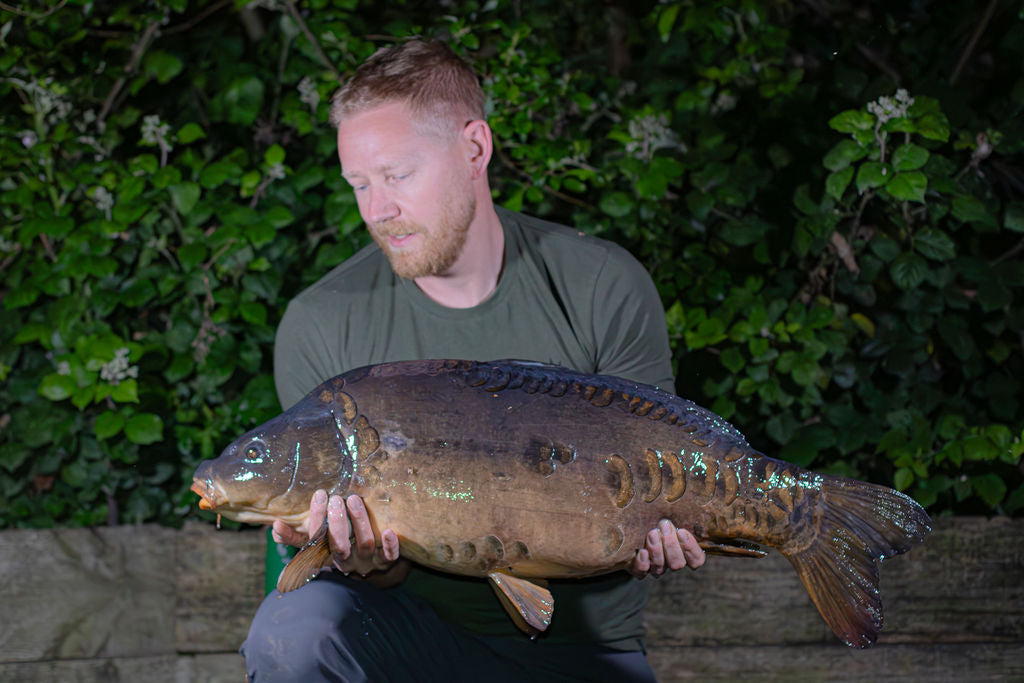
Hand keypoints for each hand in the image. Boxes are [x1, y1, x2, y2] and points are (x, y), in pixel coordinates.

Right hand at [271, 489, 403, 579]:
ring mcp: (368, 562)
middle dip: (337, 523)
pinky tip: (389, 530)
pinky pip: (390, 557)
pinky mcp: (387, 561)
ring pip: (365, 545)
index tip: (319, 495)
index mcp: (327, 555)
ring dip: (360, 522)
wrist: (370, 563)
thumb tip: (275, 525)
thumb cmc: (337, 545)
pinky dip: (390, 545)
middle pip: (340, 546)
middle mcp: (347, 561)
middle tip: (337, 498)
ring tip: (355, 499)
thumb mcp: (315, 542)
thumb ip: (294, 535)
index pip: (318, 540)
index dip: (317, 518)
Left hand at [628, 519, 705, 577]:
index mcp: (685, 552)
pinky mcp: (638, 569)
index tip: (682, 531)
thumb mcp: (673, 513)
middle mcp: (671, 562)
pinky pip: (641, 573)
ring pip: (660, 569)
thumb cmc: (659, 517)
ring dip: (656, 551)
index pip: (697, 559)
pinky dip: (642, 564)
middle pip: (677, 564)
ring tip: (652, 534)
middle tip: (664, 526)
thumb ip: (683, 516)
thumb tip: (698, 505)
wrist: (634, 523)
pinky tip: (642, 552)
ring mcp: (655, 567)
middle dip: (671, 545)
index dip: (691, 548)